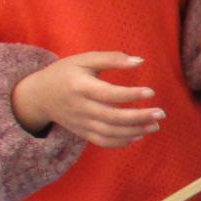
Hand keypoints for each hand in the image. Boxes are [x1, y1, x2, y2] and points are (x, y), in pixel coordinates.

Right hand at [12, 52, 162, 146]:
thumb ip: (111, 59)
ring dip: (135, 131)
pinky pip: (102, 141)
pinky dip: (121, 142)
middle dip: (139, 117)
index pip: (108, 94)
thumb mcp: (84, 60)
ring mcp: (80, 123)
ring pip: (110, 132)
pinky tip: (138, 135)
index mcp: (80, 87)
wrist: (38, 95)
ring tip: (155, 125)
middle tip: (161, 113)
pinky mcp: (81, 132)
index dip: (130, 95)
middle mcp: (80, 107)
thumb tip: (140, 61)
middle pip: (112, 117)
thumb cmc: (65, 72)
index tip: (151, 92)